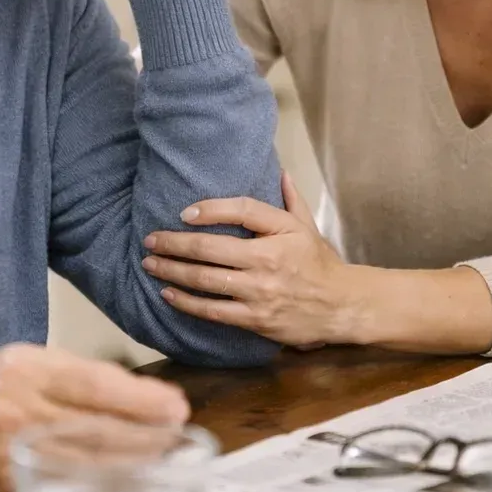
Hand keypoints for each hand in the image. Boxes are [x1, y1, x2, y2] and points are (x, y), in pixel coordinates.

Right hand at [0, 344, 188, 491]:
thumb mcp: (32, 356)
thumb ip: (79, 372)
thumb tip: (136, 393)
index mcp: (31, 370)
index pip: (95, 384)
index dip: (140, 397)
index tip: (175, 404)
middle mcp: (24, 410)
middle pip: (96, 428)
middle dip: (146, 434)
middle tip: (178, 432)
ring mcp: (18, 451)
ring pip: (86, 464)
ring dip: (133, 463)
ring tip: (165, 456)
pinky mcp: (13, 484)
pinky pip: (66, 488)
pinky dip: (101, 485)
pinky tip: (128, 482)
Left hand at [142, 173, 353, 346]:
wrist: (341, 306)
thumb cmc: (320, 263)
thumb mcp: (307, 227)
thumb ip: (291, 199)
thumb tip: (280, 171)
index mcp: (281, 233)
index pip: (240, 211)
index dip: (209, 209)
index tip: (182, 212)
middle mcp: (267, 262)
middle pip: (210, 249)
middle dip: (173, 244)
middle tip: (150, 241)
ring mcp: (259, 293)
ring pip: (206, 281)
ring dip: (173, 272)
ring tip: (150, 265)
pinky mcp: (255, 319)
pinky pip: (214, 311)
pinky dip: (187, 302)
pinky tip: (169, 294)